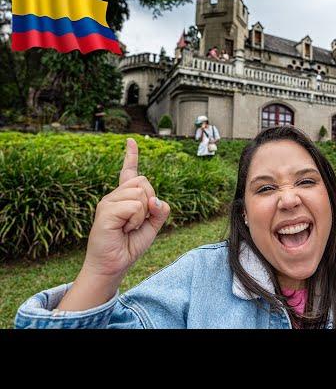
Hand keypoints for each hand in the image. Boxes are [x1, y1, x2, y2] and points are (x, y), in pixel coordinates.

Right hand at [83, 138, 169, 278]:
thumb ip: (160, 211)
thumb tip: (156, 200)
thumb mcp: (152, 227)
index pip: (129, 172)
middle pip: (144, 182)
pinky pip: (134, 206)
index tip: (131, 141)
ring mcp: (108, 202)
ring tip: (128, 227)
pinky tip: (123, 229)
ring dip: (142, 215)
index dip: (131, 156)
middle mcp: (114, 196)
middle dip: (149, 202)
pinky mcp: (105, 211)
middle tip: (136, 222)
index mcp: (125, 197)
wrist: (113, 265)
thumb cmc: (130, 245)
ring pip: (140, 193)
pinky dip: (135, 220)